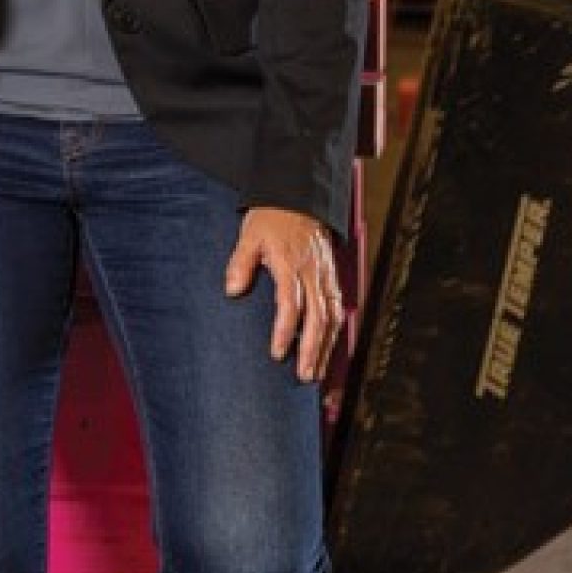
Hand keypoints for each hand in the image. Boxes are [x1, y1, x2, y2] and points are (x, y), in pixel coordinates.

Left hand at [224, 205, 344, 382]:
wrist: (299, 197)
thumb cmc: (271, 217)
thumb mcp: (249, 235)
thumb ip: (240, 262)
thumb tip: (232, 290)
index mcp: (291, 263)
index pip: (291, 303)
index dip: (285, 330)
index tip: (277, 353)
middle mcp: (313, 272)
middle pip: (318, 317)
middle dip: (313, 349)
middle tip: (305, 375)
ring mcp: (326, 275)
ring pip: (333, 316)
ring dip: (326, 347)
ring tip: (318, 372)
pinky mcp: (332, 277)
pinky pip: (339, 308)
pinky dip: (336, 332)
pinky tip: (330, 350)